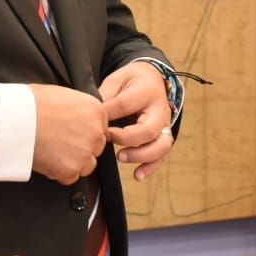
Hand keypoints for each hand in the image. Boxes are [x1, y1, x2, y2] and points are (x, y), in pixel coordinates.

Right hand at [30, 84, 106, 183]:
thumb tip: (77, 116)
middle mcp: (96, 132)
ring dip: (72, 162)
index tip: (70, 131)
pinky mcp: (71, 169)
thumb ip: (78, 108)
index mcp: (96, 111)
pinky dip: (59, 172)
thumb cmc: (32, 103)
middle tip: (59, 142)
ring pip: (86, 165)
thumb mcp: (63, 94)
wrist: (16, 119)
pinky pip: (70, 177)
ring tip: (52, 151)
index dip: (84, 131)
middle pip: (95, 147)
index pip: (100, 127)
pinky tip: (46, 159)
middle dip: (80, 147)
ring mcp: (85, 152)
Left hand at [99, 61, 173, 181]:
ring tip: (121, 157)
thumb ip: (106, 96)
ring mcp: (164, 125)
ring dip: (140, 155)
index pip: (126, 105)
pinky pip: (161, 155)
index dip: (108, 114)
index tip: (94, 121)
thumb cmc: (131, 82)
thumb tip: (91, 113)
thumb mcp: (117, 80)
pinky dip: (150, 167)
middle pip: (149, 130)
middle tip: (109, 138)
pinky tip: (137, 175)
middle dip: (127, 139)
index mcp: (146, 91)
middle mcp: (159, 110)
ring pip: (161, 145)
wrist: (152, 80)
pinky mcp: (163, 137)